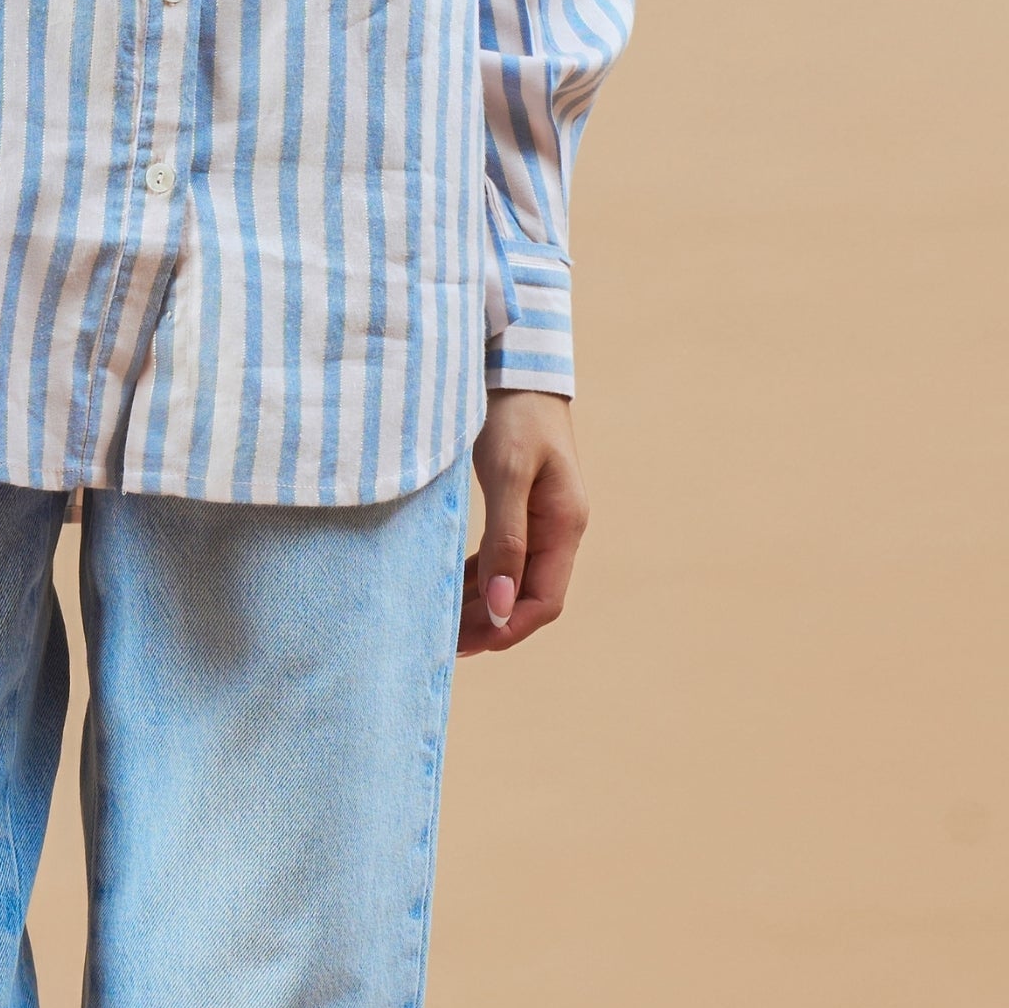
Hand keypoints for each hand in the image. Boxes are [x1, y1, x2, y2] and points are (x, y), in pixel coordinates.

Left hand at [457, 389, 588, 655]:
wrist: (516, 361)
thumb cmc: (513, 411)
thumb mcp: (507, 473)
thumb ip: (506, 540)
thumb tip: (499, 607)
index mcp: (565, 525)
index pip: (543, 600)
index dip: (507, 627)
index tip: (466, 645)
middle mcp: (558, 528)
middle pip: (528, 596)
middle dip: (490, 623)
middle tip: (444, 643)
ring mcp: (542, 517)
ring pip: (514, 578)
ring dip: (482, 603)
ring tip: (443, 624)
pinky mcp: (522, 505)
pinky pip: (504, 555)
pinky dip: (480, 576)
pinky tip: (454, 587)